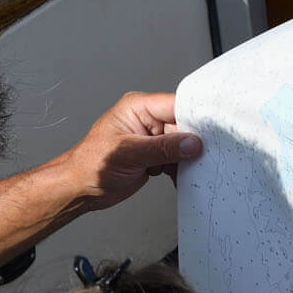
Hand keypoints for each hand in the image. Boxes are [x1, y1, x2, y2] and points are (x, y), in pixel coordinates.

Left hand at [65, 91, 201, 209]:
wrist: (81, 187)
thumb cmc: (91, 165)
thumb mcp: (129, 154)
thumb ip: (162, 148)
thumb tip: (191, 143)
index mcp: (138, 107)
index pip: (175, 105)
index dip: (195, 116)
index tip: (212, 130)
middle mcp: (147, 120)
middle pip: (183, 125)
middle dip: (194, 141)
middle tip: (206, 155)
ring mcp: (151, 138)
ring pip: (182, 144)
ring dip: (188, 158)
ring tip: (194, 170)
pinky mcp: (154, 155)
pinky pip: (176, 159)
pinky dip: (181, 170)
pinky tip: (183, 178)